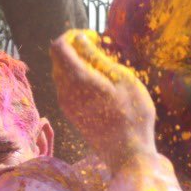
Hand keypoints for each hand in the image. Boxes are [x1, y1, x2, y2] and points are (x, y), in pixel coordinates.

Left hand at [50, 29, 156, 171]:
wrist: (128, 154)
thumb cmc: (133, 114)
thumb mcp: (122, 79)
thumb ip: (97, 58)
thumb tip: (80, 39)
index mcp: (77, 79)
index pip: (59, 46)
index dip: (73, 36)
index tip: (94, 37)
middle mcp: (64, 91)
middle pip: (58, 59)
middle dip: (75, 49)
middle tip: (101, 51)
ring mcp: (66, 104)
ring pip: (61, 74)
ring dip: (77, 65)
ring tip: (104, 69)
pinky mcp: (71, 114)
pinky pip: (66, 88)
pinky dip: (78, 79)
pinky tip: (100, 86)